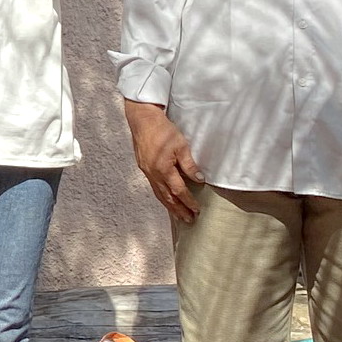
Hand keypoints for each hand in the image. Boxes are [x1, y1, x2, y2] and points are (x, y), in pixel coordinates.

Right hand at [123, 99, 203, 222]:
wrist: (142, 120)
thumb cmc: (163, 131)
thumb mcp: (181, 146)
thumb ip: (189, 165)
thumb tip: (199, 180)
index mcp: (163, 169)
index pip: (178, 191)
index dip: (188, 201)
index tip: (197, 210)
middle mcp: (153, 174)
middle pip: (167, 197)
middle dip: (179, 210)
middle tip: (189, 220)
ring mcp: (147, 171)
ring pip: (159, 194)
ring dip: (169, 206)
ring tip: (178, 214)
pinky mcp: (144, 167)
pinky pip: (154, 187)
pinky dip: (161, 196)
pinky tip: (166, 198)